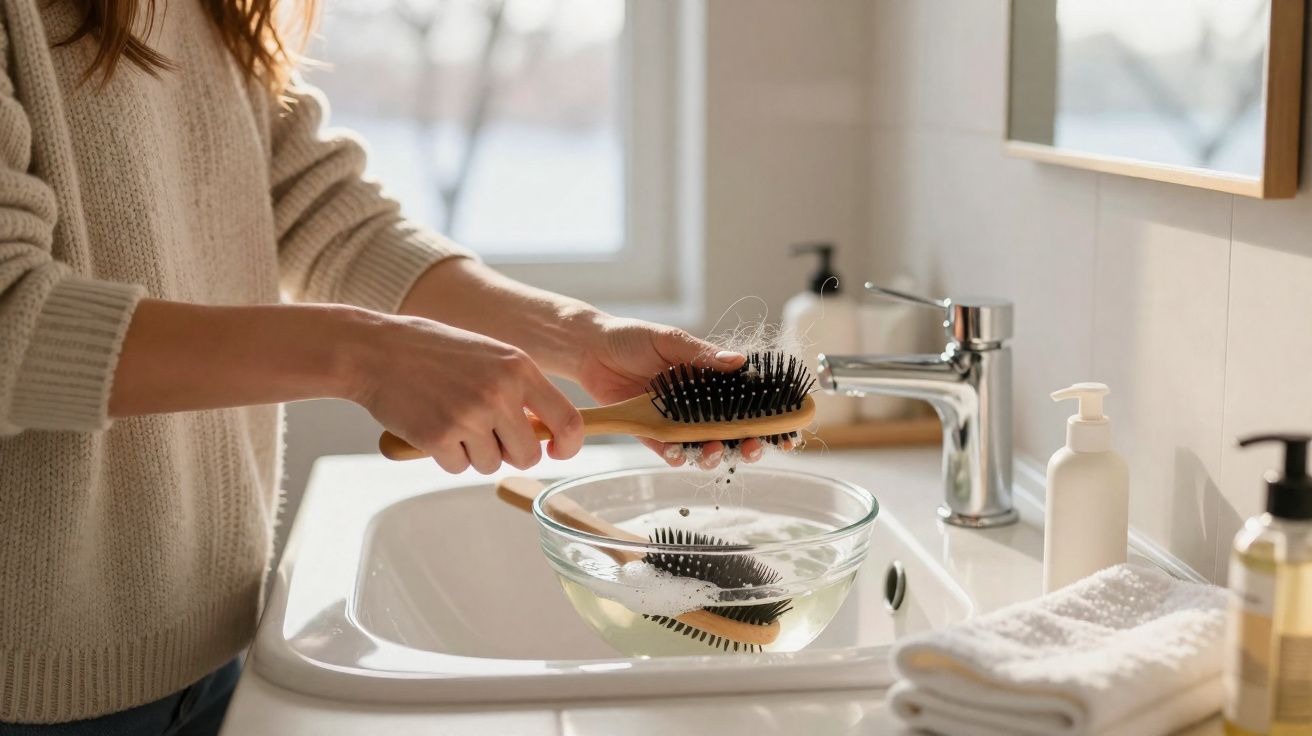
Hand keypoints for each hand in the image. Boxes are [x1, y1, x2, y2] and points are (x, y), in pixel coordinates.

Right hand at [348, 313, 583, 473]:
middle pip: (529, 455)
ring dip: (472, 454)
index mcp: (519, 368)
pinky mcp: (439, 438)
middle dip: (510, 454)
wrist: (375, 350)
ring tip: (450, 420)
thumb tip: (545, 430)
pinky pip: (458, 468)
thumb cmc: (432, 351)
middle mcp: (500, 394)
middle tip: (485, 435)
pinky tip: (430, 427)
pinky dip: (445, 456)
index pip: (569, 420)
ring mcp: (470, 417)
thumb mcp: (489, 355)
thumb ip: (519, 387)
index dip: (567, 445)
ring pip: (491, 465)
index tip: (555, 450)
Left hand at [572, 316, 769, 468]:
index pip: (748, 402)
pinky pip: (669, 451)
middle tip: (751, 447)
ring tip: (714, 450)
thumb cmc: (632, 337)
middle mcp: (697, 403)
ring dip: (714, 453)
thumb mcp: (670, 341)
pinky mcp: (650, 432)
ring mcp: (675, 420)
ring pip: (704, 445)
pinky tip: (680, 454)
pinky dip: (677, 456)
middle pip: (732, 431)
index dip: (770, 420)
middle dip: (747, 444)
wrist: (591, 347)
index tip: (786, 434)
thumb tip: (739, 362)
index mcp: (709, 379)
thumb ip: (702, 355)